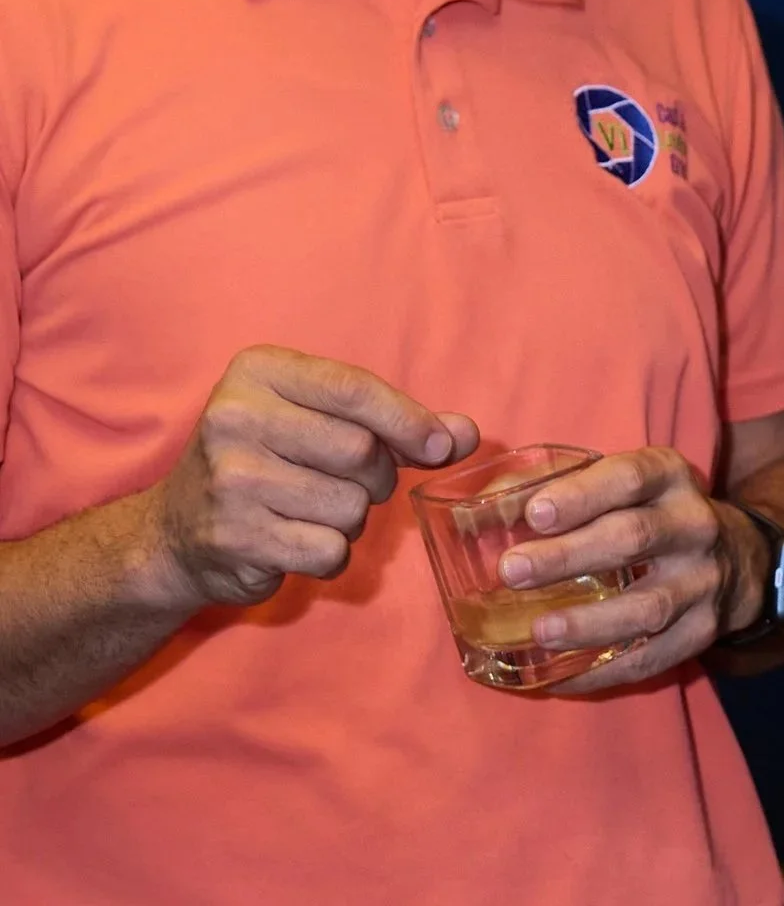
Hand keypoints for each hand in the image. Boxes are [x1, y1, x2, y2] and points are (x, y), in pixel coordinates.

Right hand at [149, 346, 479, 609]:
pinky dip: (329, 555)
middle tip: (346, 482)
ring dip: (351, 519)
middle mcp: (234, 418)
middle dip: (375, 476)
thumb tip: (467, 434)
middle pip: (360, 451)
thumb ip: (397, 423)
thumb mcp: (321, 421)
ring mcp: (229, 480)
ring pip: (351, 505)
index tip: (441, 445)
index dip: (408, 420)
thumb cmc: (267, 462)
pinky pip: (329, 550)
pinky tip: (294, 543)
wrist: (172, 533)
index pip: (354, 389)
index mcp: (257, 372)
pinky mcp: (233, 538)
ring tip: (309, 511)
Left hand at [495, 448, 753, 692]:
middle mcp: (694, 525)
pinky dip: (601, 673)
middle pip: (633, 538)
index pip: (630, 478)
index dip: (582, 495)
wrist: (736, 557)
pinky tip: (556, 677)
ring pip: (647, 607)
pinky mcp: (702, 632)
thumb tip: (486, 504)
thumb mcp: (625, 482)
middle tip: (512, 571)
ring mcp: (703, 582)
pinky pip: (650, 660)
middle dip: (568, 556)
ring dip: (589, 623)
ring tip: (539, 631)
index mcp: (670, 478)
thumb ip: (561, 485)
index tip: (535, 514)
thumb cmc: (651, 513)